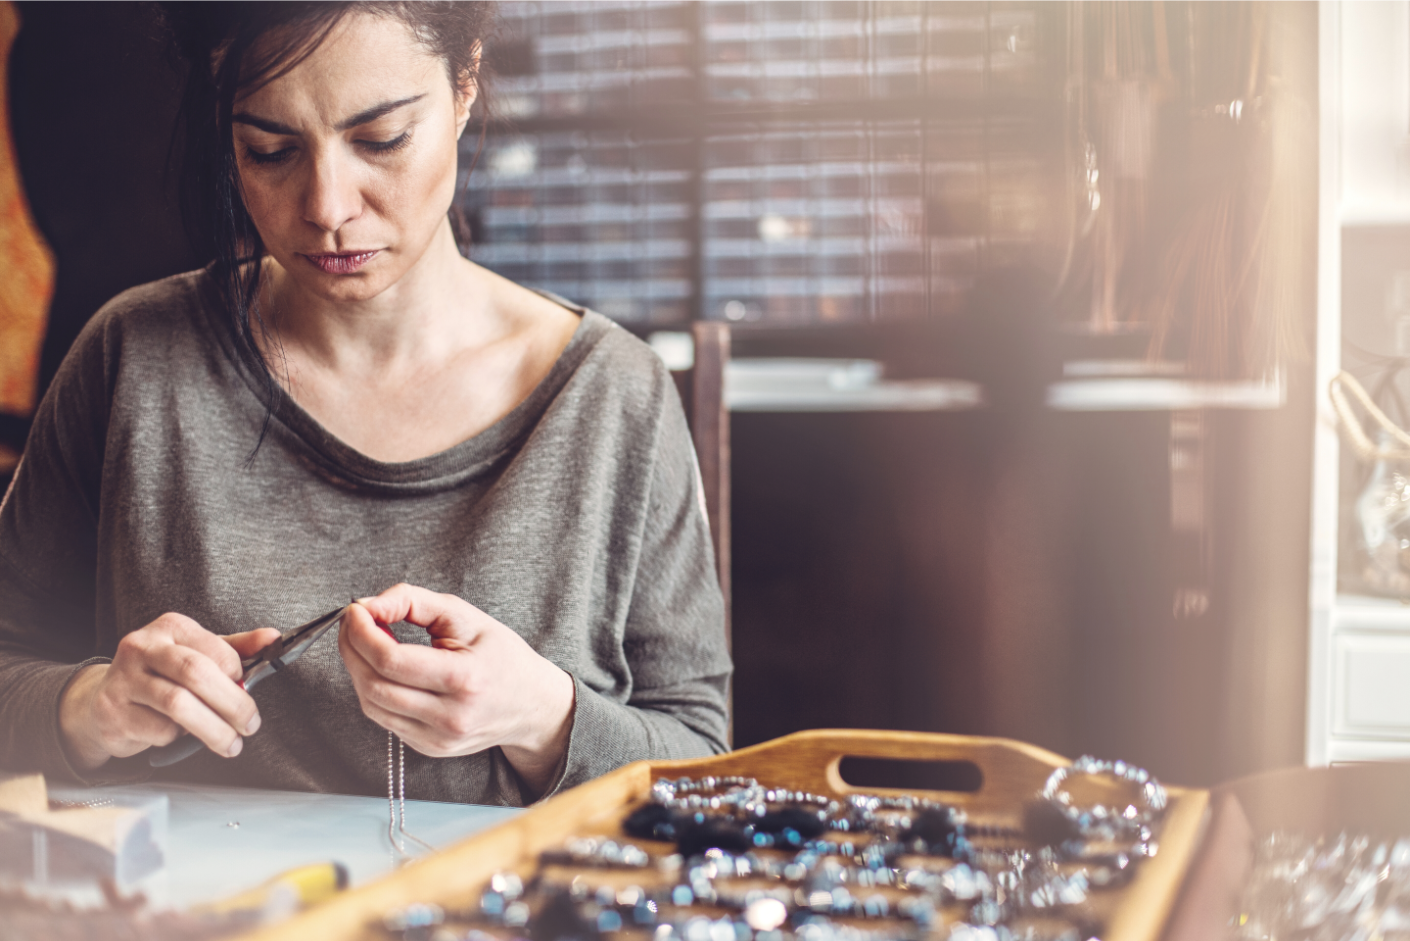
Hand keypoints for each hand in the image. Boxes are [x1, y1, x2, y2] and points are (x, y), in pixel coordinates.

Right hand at [58, 614, 280, 770]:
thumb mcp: (198, 654)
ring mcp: (123, 679)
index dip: (237, 674)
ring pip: (177, 705)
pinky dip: (177, 738)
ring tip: (230, 743)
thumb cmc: (160, 675)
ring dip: (213, 729)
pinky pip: (158, 730)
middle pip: (196, 673)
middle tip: (250, 724)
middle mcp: (142, 647)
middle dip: (232, 704)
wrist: (103, 700)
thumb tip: (273, 639)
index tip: (248, 690)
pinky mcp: (113, 712)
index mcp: (170, 627)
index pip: (215, 648)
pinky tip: (180, 736)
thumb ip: (236, 648)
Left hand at [339, 584, 574, 796]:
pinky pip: (384, 719)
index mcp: (464, 679)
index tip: (355, 610)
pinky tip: (384, 670)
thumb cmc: (501, 656)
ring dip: (358, 670)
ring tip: (366, 643)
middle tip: (353, 623)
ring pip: (372, 706)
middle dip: (352, 649)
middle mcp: (449, 717)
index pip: (391, 660)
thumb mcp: (465, 616)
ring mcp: (437, 739)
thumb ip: (414, 602)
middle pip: (373, 685)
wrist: (531, 704)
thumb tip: (368, 606)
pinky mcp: (428, 748)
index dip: (362, 633)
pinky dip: (374, 690)